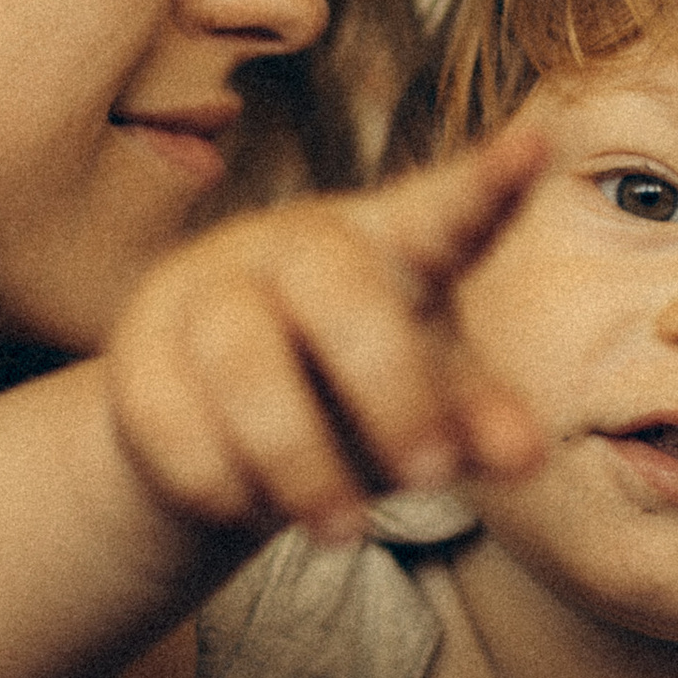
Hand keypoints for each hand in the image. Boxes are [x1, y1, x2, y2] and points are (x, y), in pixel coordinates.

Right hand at [102, 126, 550, 547]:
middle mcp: (295, 249)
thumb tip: (526, 454)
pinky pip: (169, 416)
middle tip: (429, 477)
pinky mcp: (139, 348)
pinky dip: (219, 480)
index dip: (487, 184)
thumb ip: (475, 421)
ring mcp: (207, 289)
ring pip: (244, 362)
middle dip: (390, 391)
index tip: (538, 143)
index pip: (444, 211)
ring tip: (346, 534)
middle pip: (337, 289)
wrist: (220, 431)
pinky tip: (248, 512)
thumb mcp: (426, 405)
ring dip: (301, 462)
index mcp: (389, 244)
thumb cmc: (354, 396)